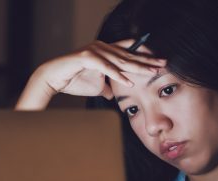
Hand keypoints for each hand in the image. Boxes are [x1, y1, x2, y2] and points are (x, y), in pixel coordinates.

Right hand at [39, 39, 165, 98]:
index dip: (145, 56)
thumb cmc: (74, 81)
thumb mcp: (97, 86)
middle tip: (164, 64)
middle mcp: (102, 47)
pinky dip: (118, 76)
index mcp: (106, 52)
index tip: (160, 63)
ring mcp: (95, 51)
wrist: (54, 79)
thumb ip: (107, 87)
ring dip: (137, 68)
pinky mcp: (87, 58)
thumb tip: (113, 95)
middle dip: (147, 60)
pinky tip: (129, 82)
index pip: (130, 51)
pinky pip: (106, 68)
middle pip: (129, 55)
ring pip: (120, 61)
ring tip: (152, 73)